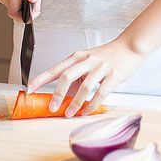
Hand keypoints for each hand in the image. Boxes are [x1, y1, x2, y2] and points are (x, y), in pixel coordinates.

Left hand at [27, 37, 145, 116]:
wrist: (130, 47)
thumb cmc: (109, 54)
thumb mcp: (88, 60)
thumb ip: (77, 74)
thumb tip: (65, 93)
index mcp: (78, 56)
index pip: (55, 68)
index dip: (41, 79)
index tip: (30, 89)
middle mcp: (87, 60)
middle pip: (67, 77)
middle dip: (57, 94)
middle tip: (52, 107)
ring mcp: (100, 67)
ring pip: (84, 87)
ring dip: (75, 103)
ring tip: (69, 114)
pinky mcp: (113, 76)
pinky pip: (100, 93)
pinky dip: (92, 105)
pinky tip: (86, 111)